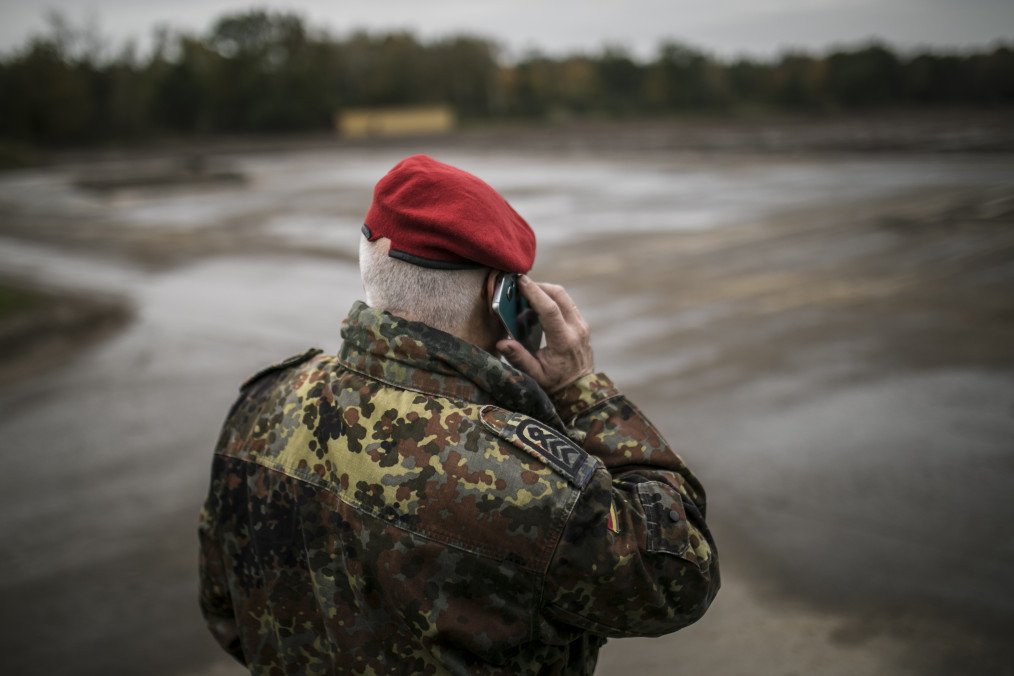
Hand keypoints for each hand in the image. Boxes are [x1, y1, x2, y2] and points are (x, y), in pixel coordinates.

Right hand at [497, 276, 593, 391]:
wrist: (581, 390)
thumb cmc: (556, 384)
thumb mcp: (536, 375)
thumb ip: (519, 358)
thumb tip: (501, 343)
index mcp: (564, 341)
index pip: (549, 309)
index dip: (534, 293)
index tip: (520, 282)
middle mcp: (576, 329)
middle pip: (559, 295)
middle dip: (539, 286)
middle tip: (520, 287)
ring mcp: (582, 325)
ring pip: (564, 297)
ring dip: (546, 291)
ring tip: (527, 298)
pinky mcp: (582, 324)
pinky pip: (567, 304)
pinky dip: (552, 300)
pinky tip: (538, 309)